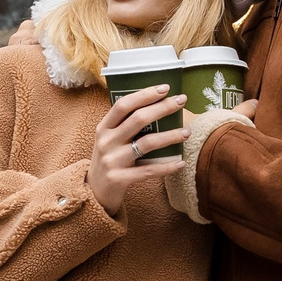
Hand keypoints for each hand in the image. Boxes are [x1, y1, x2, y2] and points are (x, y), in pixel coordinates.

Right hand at [88, 87, 187, 214]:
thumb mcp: (109, 139)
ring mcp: (112, 161)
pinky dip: (167, 166)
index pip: (124, 105)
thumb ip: (125, 125)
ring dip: (170, 136)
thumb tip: (157, 105)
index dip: (145, 94)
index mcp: (104, 128)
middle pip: (138, 119)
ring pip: (147, 144)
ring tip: (187, 132)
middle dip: (162, 108)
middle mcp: (106, 142)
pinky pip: (148, 171)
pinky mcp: (120, 178)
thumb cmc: (109, 160)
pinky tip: (181, 162)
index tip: (165, 88)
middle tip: (181, 101)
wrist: (94, 192)